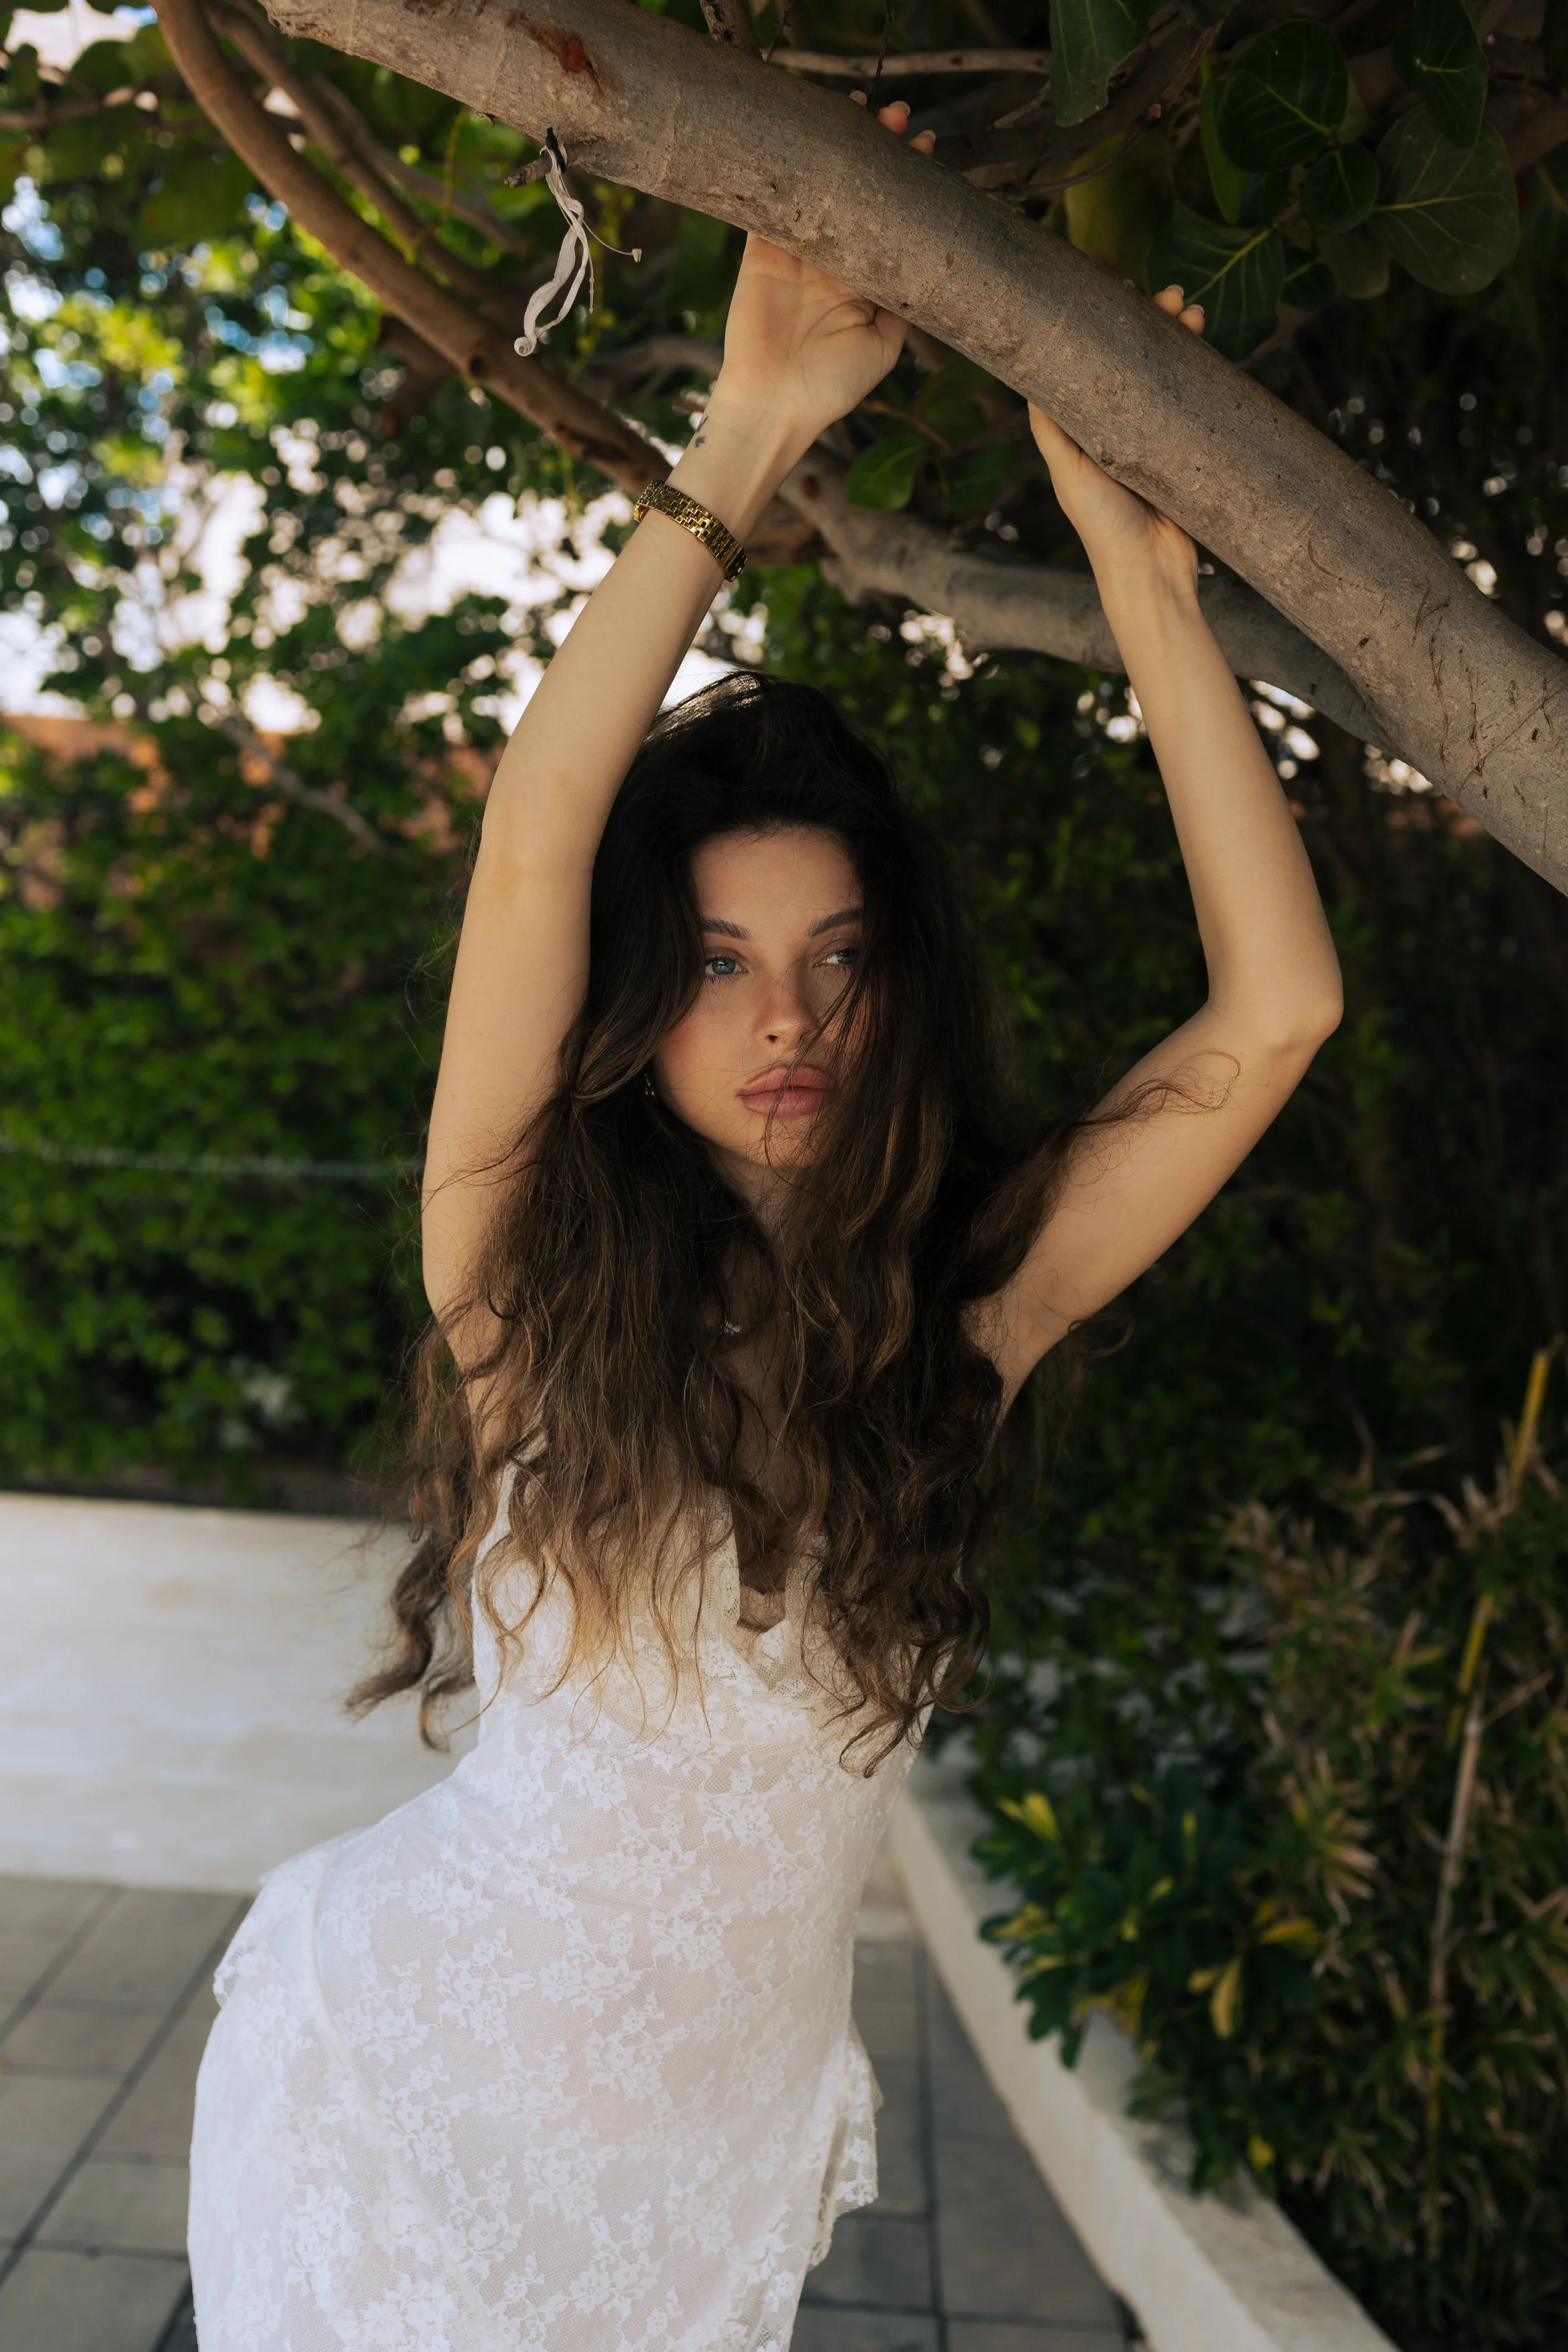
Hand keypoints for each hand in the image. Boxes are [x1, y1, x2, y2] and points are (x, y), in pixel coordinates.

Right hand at [708, 99, 935, 452]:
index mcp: (863, 279)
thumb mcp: (884, 345)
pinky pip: (774, 203)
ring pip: (819, 187)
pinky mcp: (762, 252)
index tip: (928, 148)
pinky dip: (786, 168)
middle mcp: (832, 260)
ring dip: (836, 147)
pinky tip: (804, 134)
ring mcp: (796, 253)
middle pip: (858, 192)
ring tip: (860, 106)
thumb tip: (924, 258)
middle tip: (898, 114)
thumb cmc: (832, 386)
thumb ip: (901, 301)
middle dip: (878, 150)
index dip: (908, 182)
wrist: (776, 406)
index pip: (890, 219)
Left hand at [1028, 285, 1204, 597]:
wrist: (1151, 573)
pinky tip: (1209, 348)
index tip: (1124, 293)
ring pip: (1167, 374)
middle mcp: (1117, 429)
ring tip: (1196, 313)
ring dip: (1181, 340)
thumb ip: (1052, 431)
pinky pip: (1192, 401)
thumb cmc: (1104, 529)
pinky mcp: (1183, 452)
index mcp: (1084, 430)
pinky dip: (1201, 372)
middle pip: (1135, 362)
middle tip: (1175, 297)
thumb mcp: (1070, 474)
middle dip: (1155, 325)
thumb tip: (1029, 379)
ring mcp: (1153, 438)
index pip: (1095, 364)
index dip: (1110, 327)